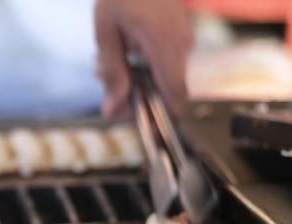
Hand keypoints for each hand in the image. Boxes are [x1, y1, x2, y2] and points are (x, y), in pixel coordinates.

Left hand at [95, 0, 192, 117]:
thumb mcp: (106, 32)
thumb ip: (112, 72)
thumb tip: (113, 109)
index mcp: (164, 45)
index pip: (175, 95)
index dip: (160, 116)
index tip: (138, 122)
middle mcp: (181, 45)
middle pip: (167, 91)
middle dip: (137, 95)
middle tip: (109, 85)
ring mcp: (184, 39)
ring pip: (165, 77)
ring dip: (138, 79)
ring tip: (111, 60)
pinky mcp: (181, 35)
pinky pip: (166, 62)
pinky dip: (145, 65)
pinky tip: (124, 50)